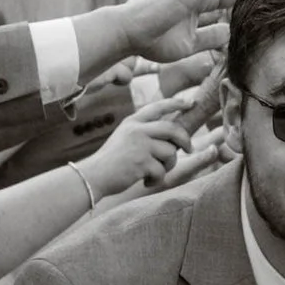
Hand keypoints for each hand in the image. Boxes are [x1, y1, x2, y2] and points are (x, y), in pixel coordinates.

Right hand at [87, 73, 211, 196]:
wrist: (93, 176)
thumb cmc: (112, 161)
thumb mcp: (125, 138)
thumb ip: (145, 133)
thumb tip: (174, 138)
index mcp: (132, 122)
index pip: (158, 107)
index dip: (176, 103)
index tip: (190, 102)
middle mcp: (137, 130)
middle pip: (172, 129)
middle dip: (185, 140)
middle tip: (189, 149)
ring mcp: (139, 145)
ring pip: (170, 152)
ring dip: (167, 166)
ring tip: (153, 173)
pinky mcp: (141, 162)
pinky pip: (161, 171)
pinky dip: (156, 180)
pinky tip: (145, 182)